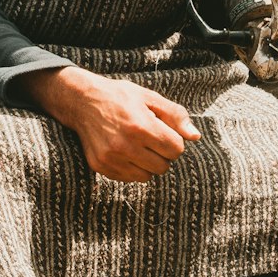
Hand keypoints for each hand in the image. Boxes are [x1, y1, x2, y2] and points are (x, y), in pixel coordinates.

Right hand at [24, 66, 200, 182]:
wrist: (82, 101)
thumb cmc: (120, 97)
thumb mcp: (150, 98)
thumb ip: (175, 115)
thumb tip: (195, 136)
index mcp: (141, 126)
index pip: (176, 149)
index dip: (174, 140)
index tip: (163, 131)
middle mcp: (125, 145)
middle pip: (163, 166)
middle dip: (162, 153)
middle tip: (150, 138)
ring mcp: (111, 158)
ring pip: (147, 176)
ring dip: (148, 164)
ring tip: (138, 145)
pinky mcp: (101, 167)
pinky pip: (130, 178)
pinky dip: (133, 168)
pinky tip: (125, 151)